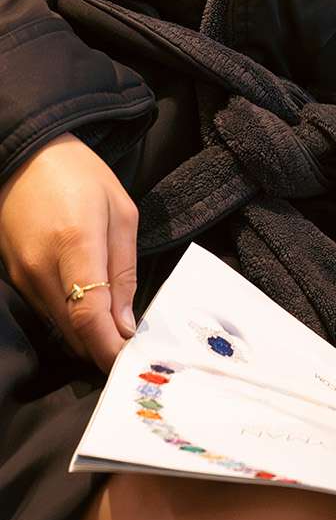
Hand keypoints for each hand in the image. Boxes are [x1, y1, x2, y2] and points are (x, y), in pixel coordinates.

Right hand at [0, 131, 138, 367]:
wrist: (27, 158)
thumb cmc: (81, 176)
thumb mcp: (121, 213)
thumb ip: (124, 270)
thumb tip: (126, 323)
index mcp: (74, 244)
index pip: (88, 315)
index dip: (110, 347)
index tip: (133, 360)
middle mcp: (41, 268)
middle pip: (73, 332)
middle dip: (105, 348)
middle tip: (136, 350)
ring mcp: (22, 277)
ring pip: (59, 328)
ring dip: (89, 337)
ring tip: (119, 331)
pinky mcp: (15, 279)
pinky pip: (48, 313)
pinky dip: (72, 321)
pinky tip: (93, 312)